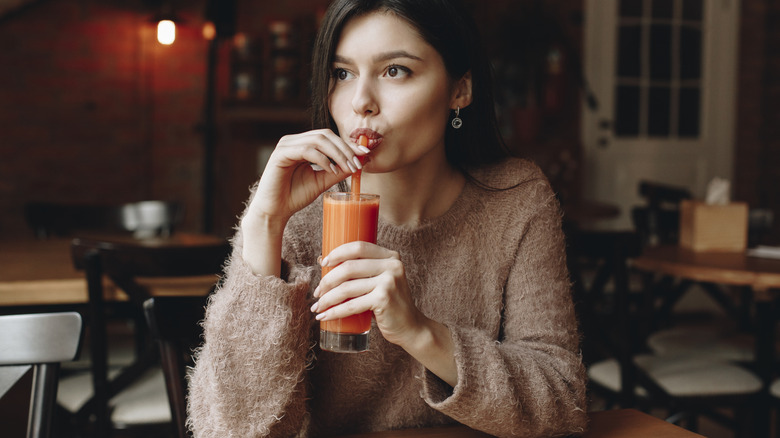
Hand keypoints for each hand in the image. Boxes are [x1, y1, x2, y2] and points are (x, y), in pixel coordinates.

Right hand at [247, 129, 366, 225]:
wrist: (276, 211)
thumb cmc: (295, 196)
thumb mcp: (322, 181)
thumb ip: (337, 171)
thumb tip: (358, 163)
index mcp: (303, 144)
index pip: (329, 137)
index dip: (348, 144)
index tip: (365, 153)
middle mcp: (294, 141)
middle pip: (325, 135)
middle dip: (345, 148)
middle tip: (358, 163)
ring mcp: (286, 145)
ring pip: (318, 140)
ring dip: (337, 154)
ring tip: (347, 168)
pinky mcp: (280, 154)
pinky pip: (306, 150)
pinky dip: (321, 159)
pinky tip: (330, 170)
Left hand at [312, 241, 425, 347]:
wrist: (411, 327)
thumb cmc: (390, 304)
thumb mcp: (380, 281)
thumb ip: (361, 270)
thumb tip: (323, 260)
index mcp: (391, 256)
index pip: (359, 247)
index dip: (338, 253)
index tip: (323, 264)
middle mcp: (392, 266)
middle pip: (349, 267)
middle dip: (327, 280)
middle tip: (317, 292)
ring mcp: (389, 282)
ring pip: (347, 288)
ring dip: (327, 298)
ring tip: (317, 306)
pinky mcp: (384, 299)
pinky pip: (352, 305)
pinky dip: (335, 312)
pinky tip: (325, 316)